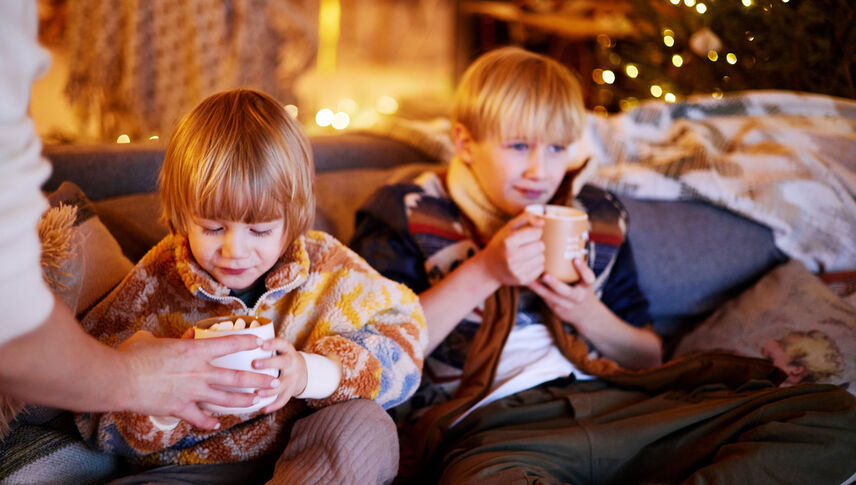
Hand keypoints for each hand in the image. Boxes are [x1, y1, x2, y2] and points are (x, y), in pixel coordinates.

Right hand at [116, 330, 276, 428]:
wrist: (119, 379)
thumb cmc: (134, 356)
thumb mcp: (158, 341)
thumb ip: (177, 341)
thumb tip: (187, 336)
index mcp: (194, 350)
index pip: (229, 344)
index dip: (247, 342)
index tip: (261, 342)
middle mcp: (199, 372)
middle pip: (237, 376)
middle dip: (258, 379)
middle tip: (273, 381)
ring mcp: (191, 391)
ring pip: (226, 398)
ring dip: (245, 401)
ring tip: (259, 401)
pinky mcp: (180, 408)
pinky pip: (199, 417)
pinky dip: (209, 421)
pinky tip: (216, 424)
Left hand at [253, 337, 307, 412]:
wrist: (302, 371)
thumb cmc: (279, 358)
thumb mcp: (277, 349)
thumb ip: (260, 347)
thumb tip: (231, 341)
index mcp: (287, 351)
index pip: (282, 344)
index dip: (273, 344)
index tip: (261, 343)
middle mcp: (292, 363)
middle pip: (283, 362)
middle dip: (269, 363)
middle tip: (254, 364)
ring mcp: (292, 378)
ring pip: (283, 384)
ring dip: (269, 389)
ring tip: (256, 393)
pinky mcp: (291, 391)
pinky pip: (283, 400)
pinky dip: (273, 405)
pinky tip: (263, 409)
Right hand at [481, 212, 544, 286]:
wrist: (488, 269)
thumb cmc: (500, 245)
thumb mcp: (508, 228)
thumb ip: (525, 218)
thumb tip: (543, 222)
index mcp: (508, 241)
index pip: (536, 233)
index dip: (535, 232)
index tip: (529, 234)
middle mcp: (511, 257)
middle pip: (541, 246)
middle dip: (537, 244)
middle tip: (528, 245)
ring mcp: (516, 270)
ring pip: (542, 258)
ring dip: (537, 255)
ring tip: (526, 255)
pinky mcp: (521, 280)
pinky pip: (540, 269)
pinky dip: (536, 265)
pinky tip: (526, 264)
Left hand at [527, 258, 600, 325]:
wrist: (584, 314)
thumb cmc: (582, 288)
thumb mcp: (585, 279)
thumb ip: (579, 266)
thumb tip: (571, 240)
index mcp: (586, 287)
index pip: (588, 278)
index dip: (583, 269)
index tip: (576, 259)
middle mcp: (577, 297)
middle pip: (566, 292)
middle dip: (555, 284)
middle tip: (545, 275)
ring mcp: (565, 304)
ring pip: (550, 296)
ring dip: (539, 287)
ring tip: (529, 278)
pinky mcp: (555, 307)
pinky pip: (543, 297)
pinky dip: (535, 289)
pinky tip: (526, 281)